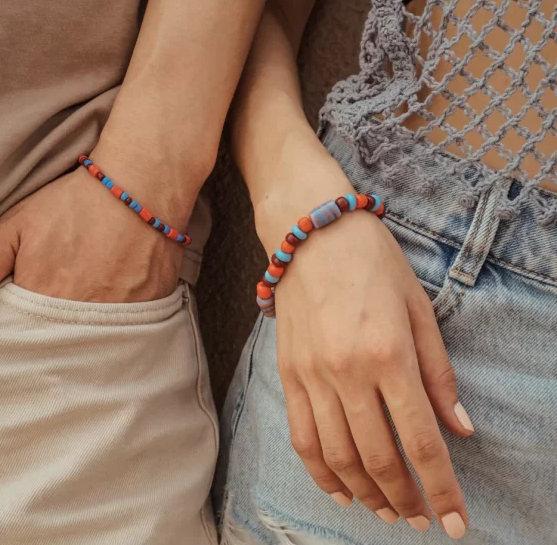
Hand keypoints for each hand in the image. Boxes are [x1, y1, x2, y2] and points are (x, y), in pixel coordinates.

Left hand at [0, 161, 194, 325]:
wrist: (142, 185)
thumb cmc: (76, 203)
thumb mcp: (13, 228)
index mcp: (45, 300)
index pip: (22, 342)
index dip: (22, 331)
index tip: (28, 312)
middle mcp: (86, 316)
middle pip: (61, 346)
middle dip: (55, 334)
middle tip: (63, 300)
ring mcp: (124, 315)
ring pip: (97, 342)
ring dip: (88, 331)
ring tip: (90, 296)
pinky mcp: (153, 309)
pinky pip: (131, 331)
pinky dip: (121, 324)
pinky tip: (118, 296)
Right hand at [257, 164, 472, 539]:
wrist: (311, 231)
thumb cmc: (372, 261)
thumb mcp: (418, 308)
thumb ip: (438, 373)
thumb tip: (459, 428)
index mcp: (388, 352)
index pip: (420, 439)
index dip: (442, 488)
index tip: (454, 521)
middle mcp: (347, 371)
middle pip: (377, 458)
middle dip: (405, 499)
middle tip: (419, 518)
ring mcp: (311, 374)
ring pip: (336, 456)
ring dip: (364, 494)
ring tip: (385, 511)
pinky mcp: (288, 373)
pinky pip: (300, 436)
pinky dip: (320, 472)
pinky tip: (339, 490)